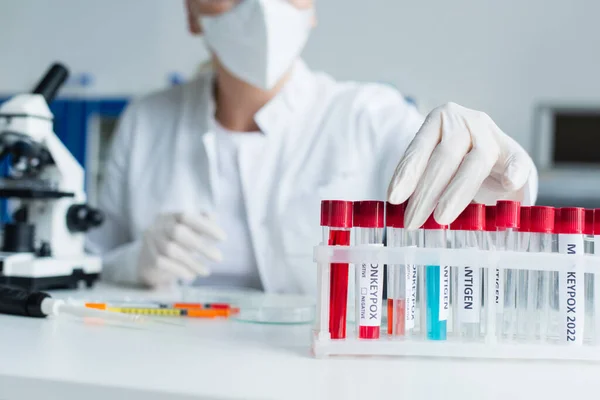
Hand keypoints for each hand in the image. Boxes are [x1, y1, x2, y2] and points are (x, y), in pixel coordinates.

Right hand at [137, 213, 225, 287]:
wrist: (150, 261)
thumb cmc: (177, 243)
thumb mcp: (189, 231)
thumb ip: (201, 222)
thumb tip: (214, 216)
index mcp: (170, 216)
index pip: (186, 217)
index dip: (205, 226)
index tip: (223, 238)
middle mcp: (158, 226)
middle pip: (178, 233)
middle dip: (201, 246)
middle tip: (219, 258)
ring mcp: (151, 242)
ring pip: (171, 250)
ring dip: (192, 262)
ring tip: (206, 271)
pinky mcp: (149, 258)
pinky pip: (164, 264)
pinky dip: (180, 270)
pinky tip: (191, 275)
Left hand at [387, 102, 534, 229]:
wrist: (493, 160)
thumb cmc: (454, 164)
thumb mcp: (433, 165)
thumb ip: (420, 179)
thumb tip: (398, 208)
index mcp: (441, 120)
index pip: (419, 147)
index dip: (406, 173)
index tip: (394, 198)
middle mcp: (468, 122)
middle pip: (445, 156)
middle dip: (426, 192)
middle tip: (412, 221)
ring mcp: (494, 136)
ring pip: (475, 162)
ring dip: (456, 192)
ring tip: (441, 217)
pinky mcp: (517, 153)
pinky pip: (517, 161)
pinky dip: (513, 171)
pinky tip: (509, 183)